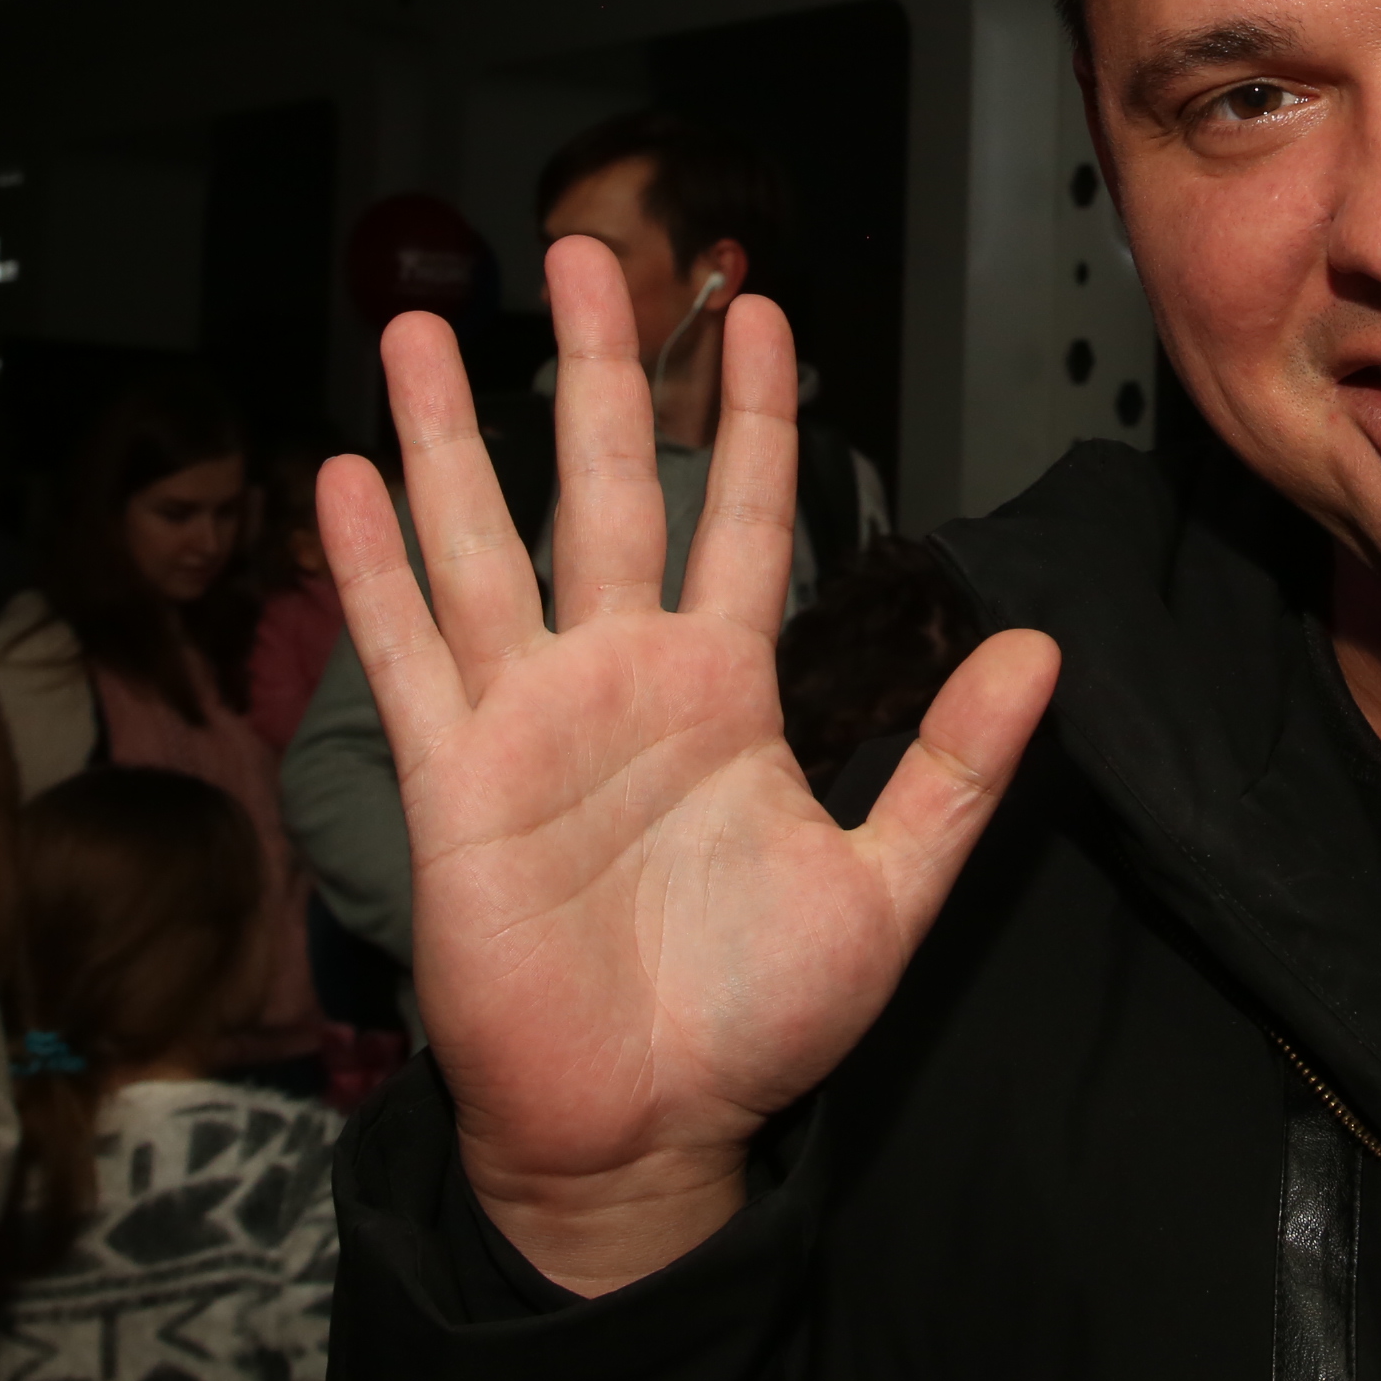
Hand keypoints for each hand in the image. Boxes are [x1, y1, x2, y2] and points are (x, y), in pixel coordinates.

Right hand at [325, 238, 1057, 1294]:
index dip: (747, 413)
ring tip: (416, 326)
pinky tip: (344, 477)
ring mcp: (527, 718)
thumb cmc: (755, 1018)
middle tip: (585, 251)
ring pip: (481, 544)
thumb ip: (954, 767)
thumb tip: (1036, 646)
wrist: (645, 1129)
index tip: (760, 309)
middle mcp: (620, 675)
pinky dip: (374, 569)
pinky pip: (409, 654)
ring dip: (445, 437)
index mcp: (723, 686)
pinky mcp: (453, 779)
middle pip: (600, 486)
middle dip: (595, 368)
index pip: (739, 513)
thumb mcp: (889, 890)